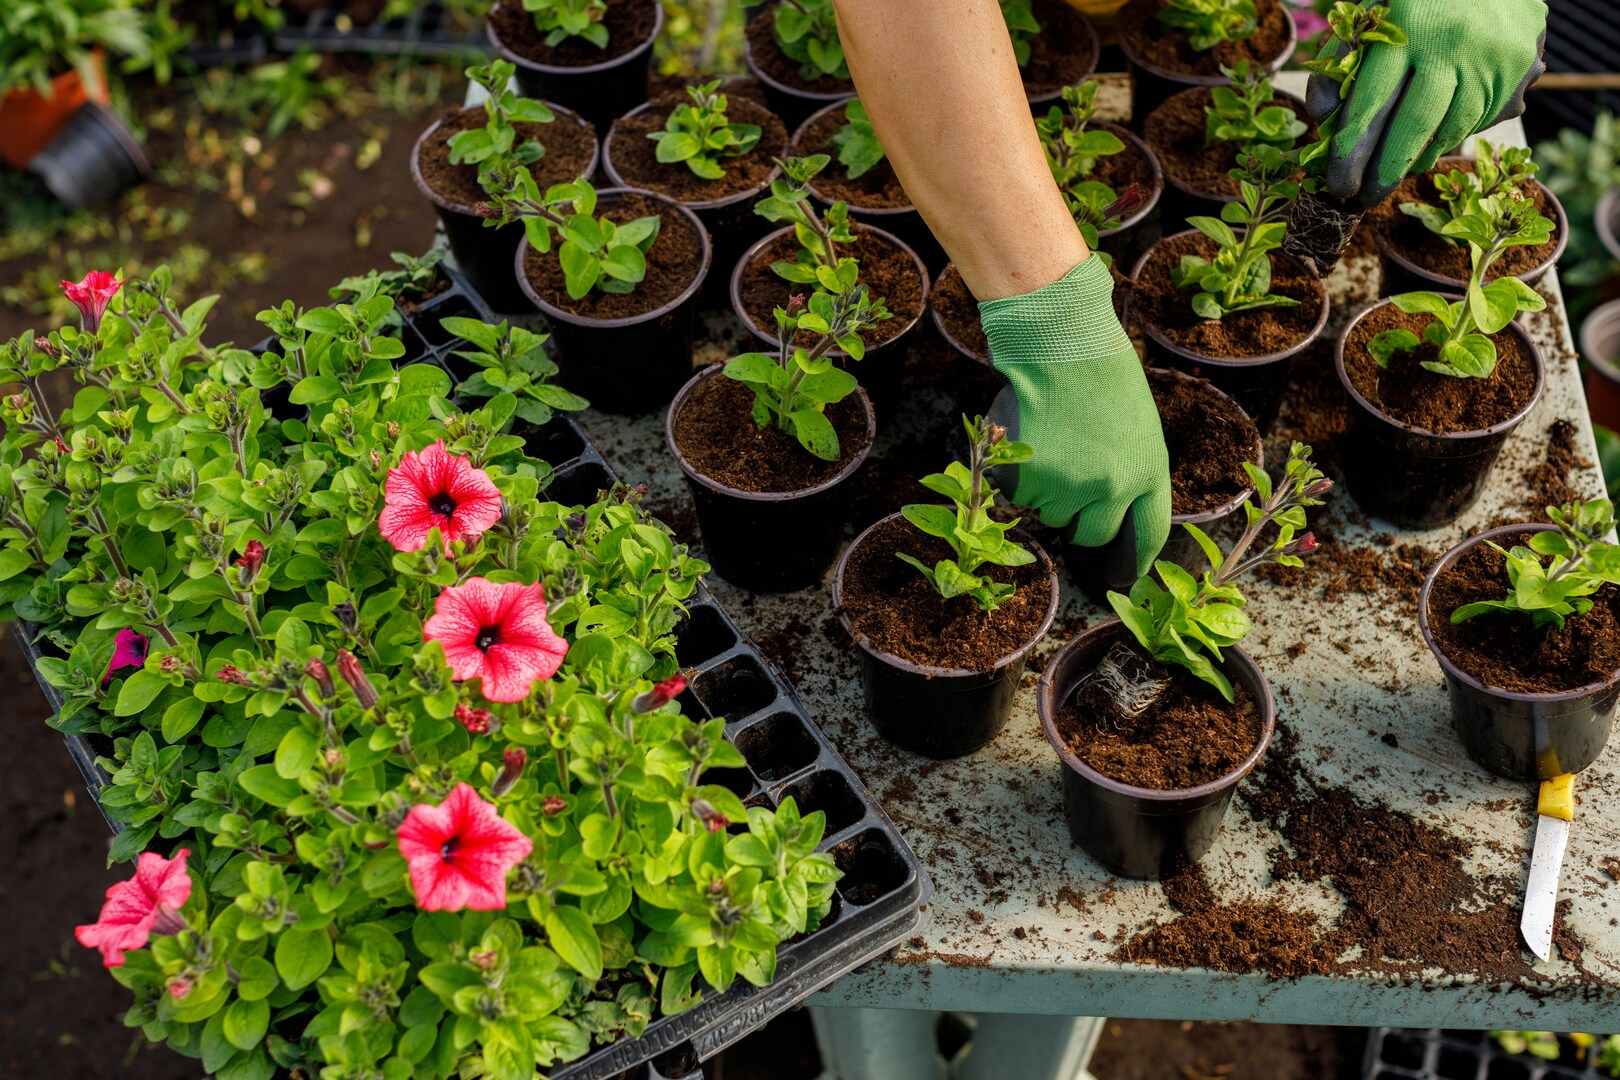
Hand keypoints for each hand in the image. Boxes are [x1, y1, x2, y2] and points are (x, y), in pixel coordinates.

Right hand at [979, 256, 1170, 578]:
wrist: (1061, 342)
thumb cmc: (1101, 372)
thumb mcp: (1137, 424)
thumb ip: (1130, 468)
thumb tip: (1112, 506)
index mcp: (1148, 470)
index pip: (1149, 533)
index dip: (1135, 558)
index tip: (1124, 576)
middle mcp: (1112, 487)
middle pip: (1091, 534)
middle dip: (1077, 519)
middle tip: (1068, 484)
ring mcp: (1069, 486)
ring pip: (1049, 514)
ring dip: (1045, 492)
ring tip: (1050, 443)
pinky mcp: (1030, 479)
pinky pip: (1019, 496)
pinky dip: (1018, 478)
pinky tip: (1029, 439)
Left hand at [1305, 0, 1546, 208]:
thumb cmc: (1416, 0)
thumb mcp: (1370, 11)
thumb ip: (1338, 59)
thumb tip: (1323, 117)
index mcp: (1406, 25)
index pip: (1372, 99)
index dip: (1352, 148)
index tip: (1338, 182)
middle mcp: (1450, 42)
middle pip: (1414, 124)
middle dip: (1384, 171)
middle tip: (1362, 201)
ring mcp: (1490, 57)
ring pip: (1450, 129)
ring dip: (1417, 161)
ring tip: (1392, 178)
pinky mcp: (1518, 68)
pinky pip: (1479, 121)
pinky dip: (1448, 142)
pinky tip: (1425, 152)